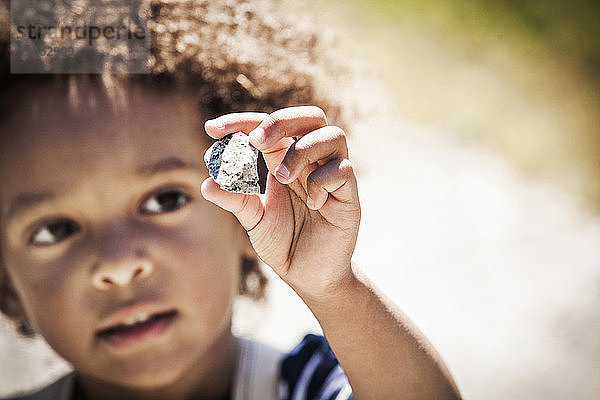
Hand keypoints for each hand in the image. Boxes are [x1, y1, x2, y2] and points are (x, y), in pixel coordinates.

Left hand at [201, 106, 360, 299]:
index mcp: (284, 159)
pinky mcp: (349, 196)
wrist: (309, 276)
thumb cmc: (283, 242)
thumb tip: (207, 184)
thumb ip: (235, 199)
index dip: (241, 121)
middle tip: (256, 141)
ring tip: (282, 178)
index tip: (212, 130)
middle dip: (281, 121)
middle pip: (310, 116)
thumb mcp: (254, 220)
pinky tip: (311, 203)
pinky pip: (344, 170)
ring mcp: (332, 176)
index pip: (268, 127)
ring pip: (333, 135)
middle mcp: (311, 161)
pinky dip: (322, 180)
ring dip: (302, 151)